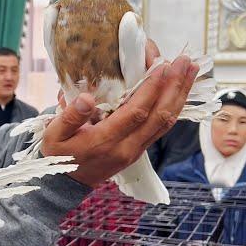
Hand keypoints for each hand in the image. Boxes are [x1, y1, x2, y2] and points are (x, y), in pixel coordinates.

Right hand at [41, 43, 198, 187]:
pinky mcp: (138, 151)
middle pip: (159, 116)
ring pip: (166, 122)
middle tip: (185, 61)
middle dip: (175, 86)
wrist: (65, 184)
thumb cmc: (58, 155)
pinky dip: (174, 106)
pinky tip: (179, 91)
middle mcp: (126, 148)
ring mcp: (135, 151)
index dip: (151, 88)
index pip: (136, 112)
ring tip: (191, 70)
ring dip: (180, 95)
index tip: (162, 65)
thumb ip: (69, 116)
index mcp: (105, 142)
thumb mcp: (54, 135)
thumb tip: (86, 98)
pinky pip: (161, 127)